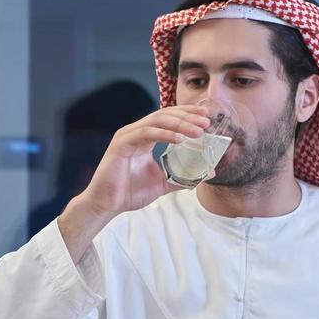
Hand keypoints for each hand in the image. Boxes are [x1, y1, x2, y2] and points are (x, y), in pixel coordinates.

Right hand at [78, 105, 210, 218]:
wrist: (108, 205)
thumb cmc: (130, 192)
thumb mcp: (163, 182)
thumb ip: (184, 176)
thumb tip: (210, 172)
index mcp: (144, 137)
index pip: (167, 118)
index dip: (187, 114)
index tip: (205, 116)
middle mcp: (136, 132)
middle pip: (164, 115)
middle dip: (187, 116)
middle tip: (206, 121)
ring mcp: (127, 136)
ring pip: (156, 121)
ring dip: (179, 124)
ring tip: (197, 131)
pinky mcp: (121, 144)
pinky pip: (145, 133)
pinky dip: (164, 134)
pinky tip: (179, 139)